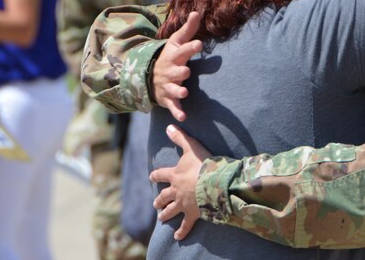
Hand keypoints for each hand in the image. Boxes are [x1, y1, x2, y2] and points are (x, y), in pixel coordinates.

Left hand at [150, 124, 210, 240]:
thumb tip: (169, 126)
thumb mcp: (191, 147)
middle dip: (159, 199)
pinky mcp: (192, 214)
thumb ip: (180, 137)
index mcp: (174, 175)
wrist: (213, 183)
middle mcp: (175, 191)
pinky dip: (182, 232)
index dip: (156, 176)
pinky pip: (185, 225)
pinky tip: (177, 237)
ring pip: (171, 210)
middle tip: (156, 203)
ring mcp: (183, 203)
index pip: (161, 175)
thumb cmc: (203, 164)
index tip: (151, 177)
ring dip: (165, 214)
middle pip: (164, 196)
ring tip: (161, 217)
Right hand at [152, 12, 202, 121]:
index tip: (199, 44)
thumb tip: (196, 12)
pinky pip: (172, 106)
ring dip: (178, 90)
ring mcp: (168, 85)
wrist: (148, 75)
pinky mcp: (168, 98)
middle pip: (176, 71)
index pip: (183, 50)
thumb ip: (188, 29)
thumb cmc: (169, 56)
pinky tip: (183, 117)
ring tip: (184, 92)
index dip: (190, 47)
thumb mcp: (176, 42)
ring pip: (173, 88)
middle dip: (180, 71)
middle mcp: (170, 71)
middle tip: (186, 71)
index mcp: (174, 56)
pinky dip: (177, 111)